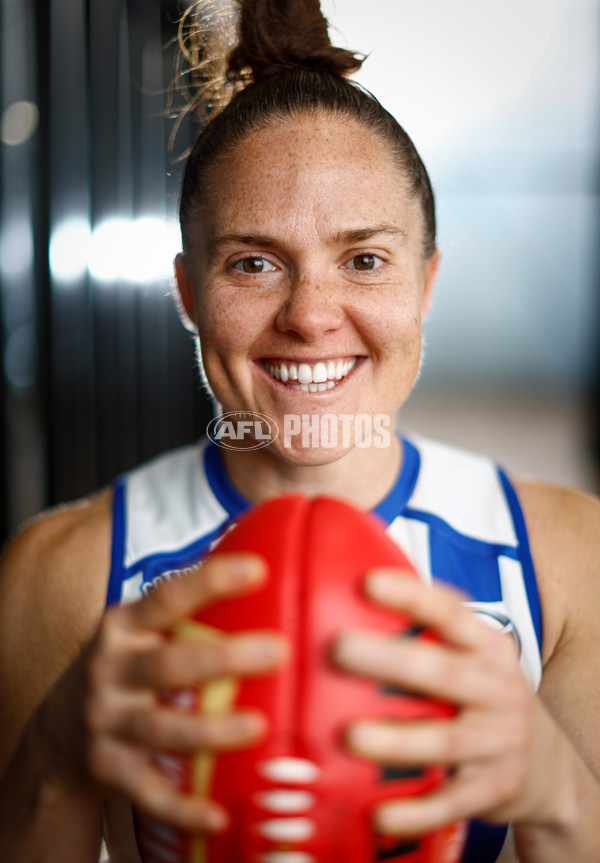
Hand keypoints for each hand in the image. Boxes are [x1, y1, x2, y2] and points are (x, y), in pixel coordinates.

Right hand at [34, 553, 287, 832]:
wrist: (56, 730)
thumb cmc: (124, 666)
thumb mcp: (140, 629)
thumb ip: (188, 607)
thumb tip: (265, 566)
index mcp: (124, 627)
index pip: (168, 597)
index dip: (211, 581)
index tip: (258, 569)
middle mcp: (112, 670)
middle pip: (170, 664)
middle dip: (224, 657)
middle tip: (277, 650)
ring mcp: (108, 722)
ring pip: (162, 729)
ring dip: (211, 730)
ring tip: (259, 727)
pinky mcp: (108, 769)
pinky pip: (149, 792)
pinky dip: (182, 806)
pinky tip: (218, 813)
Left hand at [333, 569, 560, 836]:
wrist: (548, 767)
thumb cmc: (486, 697)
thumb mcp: (475, 657)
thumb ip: (429, 631)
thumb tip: (353, 589)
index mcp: (488, 648)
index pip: (450, 613)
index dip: (411, 596)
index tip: (368, 583)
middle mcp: (497, 690)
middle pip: (442, 672)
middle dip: (391, 660)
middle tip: (340, 648)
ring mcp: (498, 742)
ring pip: (444, 740)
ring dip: (396, 739)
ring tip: (350, 736)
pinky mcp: (493, 790)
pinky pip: (451, 802)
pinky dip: (416, 810)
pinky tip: (379, 812)